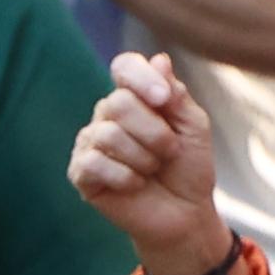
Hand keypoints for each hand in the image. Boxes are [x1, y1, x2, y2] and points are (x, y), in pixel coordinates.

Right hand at [71, 49, 236, 274]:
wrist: (185, 215)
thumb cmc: (188, 168)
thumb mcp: (193, 127)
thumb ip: (176, 95)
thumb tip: (159, 59)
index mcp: (134, 97)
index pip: (124, 67)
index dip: (141, 77)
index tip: (164, 100)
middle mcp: (107, 115)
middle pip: (119, 103)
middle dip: (154, 132)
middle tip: (169, 152)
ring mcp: (91, 143)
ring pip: (109, 134)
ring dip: (144, 158)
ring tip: (152, 171)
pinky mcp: (81, 173)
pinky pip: (94, 163)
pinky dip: (124, 176)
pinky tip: (134, 185)